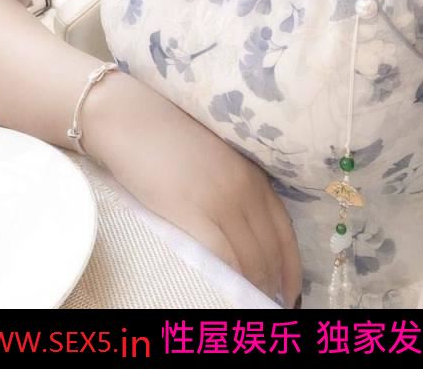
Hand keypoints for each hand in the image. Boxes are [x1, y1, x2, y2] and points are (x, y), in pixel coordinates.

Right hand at [86, 72, 302, 307]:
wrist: (131, 118)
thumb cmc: (167, 135)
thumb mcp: (216, 159)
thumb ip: (235, 186)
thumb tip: (246, 229)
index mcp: (252, 173)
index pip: (285, 229)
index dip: (291, 264)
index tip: (290, 289)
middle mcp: (245, 187)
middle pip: (270, 248)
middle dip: (274, 281)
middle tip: (270, 303)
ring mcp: (221, 200)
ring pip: (250, 257)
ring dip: (253, 285)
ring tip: (249, 301)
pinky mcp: (192, 211)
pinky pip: (222, 255)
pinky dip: (230, 277)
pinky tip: (229, 290)